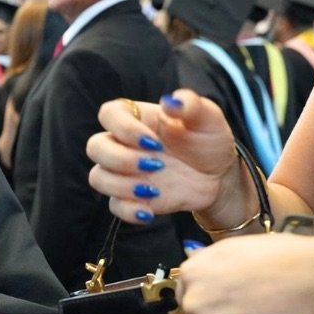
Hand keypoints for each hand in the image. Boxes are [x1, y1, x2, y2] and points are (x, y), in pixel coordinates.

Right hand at [86, 89, 237, 223]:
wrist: (218, 175)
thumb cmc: (208, 140)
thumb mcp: (209, 118)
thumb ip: (192, 104)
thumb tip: (171, 101)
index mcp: (138, 119)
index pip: (108, 114)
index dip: (123, 128)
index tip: (154, 141)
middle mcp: (124, 144)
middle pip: (95, 147)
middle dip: (120, 159)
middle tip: (156, 165)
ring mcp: (125, 173)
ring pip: (98, 177)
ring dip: (121, 186)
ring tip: (154, 190)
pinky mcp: (131, 197)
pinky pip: (114, 206)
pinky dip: (129, 210)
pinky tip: (149, 211)